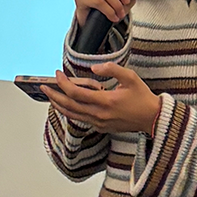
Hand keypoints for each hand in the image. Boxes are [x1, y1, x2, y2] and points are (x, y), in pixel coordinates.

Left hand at [42, 63, 161, 134]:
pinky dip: (71, 111)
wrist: (152, 118)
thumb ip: (111, 69)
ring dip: (59, 105)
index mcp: (106, 101)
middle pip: (69, 106)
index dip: (63, 83)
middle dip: (54, 95)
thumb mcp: (130, 77)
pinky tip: (67, 104)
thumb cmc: (142, 97)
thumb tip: (93, 69)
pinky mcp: (101, 127)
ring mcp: (100, 123)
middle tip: (44, 86)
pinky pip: (81, 119)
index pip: (76, 93)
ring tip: (51, 96)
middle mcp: (100, 114)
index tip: (58, 74)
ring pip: (72, 115)